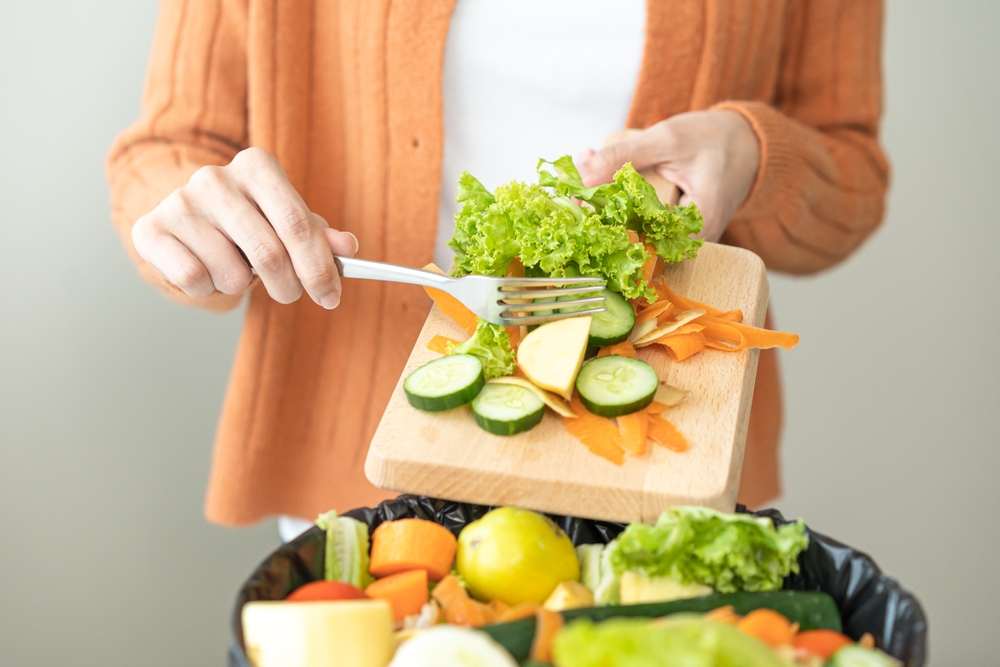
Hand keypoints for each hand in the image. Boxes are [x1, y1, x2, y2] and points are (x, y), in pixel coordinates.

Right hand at [132, 147, 357, 307]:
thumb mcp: (288, 220)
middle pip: (270, 254)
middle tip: (289, 293)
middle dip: (288, 287)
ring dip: (242, 285)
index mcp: (257, 167)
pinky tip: (206, 266)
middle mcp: (215, 178)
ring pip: (232, 274)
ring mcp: (179, 202)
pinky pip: (194, 281)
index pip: (298, 224)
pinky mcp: (150, 229)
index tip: (332, 297)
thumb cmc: (250, 220)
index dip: (319, 268)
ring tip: (234, 265)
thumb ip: (319, 235)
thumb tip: (347, 248)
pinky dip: (208, 288)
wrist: (187, 216)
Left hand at [577, 110, 759, 241]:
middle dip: (596, 214)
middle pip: (631, 240)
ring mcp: (680, 237)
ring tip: (576, 185)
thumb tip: (579, 173)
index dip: (601, 226)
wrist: (747, 140)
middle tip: (567, 192)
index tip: (572, 206)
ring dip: (603, 207)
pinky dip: (617, 202)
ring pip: (632, 230)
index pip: (638, 241)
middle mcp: (689, 241)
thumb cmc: (715, 138)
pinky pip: (638, 221)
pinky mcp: (671, 228)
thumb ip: (623, 156)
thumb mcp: (667, 139)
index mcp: (696, 227)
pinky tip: (596, 182)